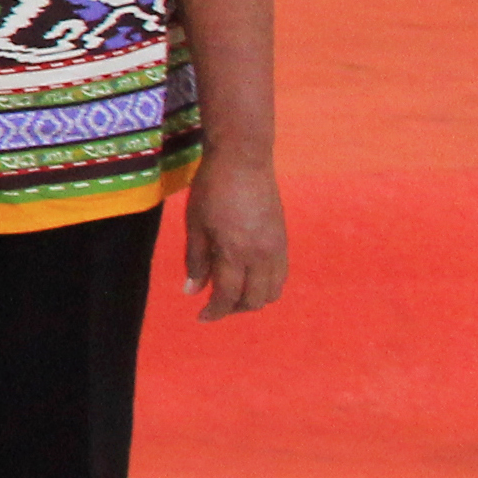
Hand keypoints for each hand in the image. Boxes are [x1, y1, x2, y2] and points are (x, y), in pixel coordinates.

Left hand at [183, 145, 287, 319]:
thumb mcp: (195, 225)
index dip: (215, 312)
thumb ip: (196, 260)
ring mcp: (278, 248)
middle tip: (214, 304)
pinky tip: (247, 277)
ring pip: (273, 291)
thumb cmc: (212, 189)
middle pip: (255, 300)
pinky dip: (266, 285)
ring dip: (253, 299)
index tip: (201, 317)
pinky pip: (280, 275)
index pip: (228, 296)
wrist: (244, 160)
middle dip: (234, 308)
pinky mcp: (284, 240)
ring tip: (231, 293)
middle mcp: (262, 256)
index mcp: (236, 252)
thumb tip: (193, 291)